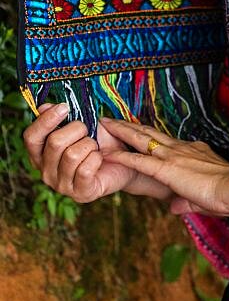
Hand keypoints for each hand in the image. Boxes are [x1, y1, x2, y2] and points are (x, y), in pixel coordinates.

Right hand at [24, 103, 170, 202]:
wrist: (125, 160)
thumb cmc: (101, 142)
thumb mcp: (83, 125)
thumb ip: (62, 118)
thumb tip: (44, 106)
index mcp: (42, 155)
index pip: (31, 137)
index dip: (45, 120)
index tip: (64, 107)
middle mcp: (46, 172)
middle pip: (54, 143)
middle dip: (77, 130)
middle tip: (88, 132)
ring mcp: (61, 186)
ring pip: (71, 155)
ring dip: (89, 145)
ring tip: (95, 148)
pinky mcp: (80, 193)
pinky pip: (85, 169)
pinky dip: (96, 158)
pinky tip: (99, 159)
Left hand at [101, 118, 228, 217]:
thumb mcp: (207, 196)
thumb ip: (188, 201)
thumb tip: (175, 208)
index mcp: (194, 152)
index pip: (168, 143)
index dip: (152, 137)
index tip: (141, 132)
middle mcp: (181, 149)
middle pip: (150, 133)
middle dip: (131, 126)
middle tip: (115, 119)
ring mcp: (172, 156)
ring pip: (140, 139)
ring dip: (121, 132)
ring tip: (105, 124)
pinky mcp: (166, 169)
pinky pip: (137, 161)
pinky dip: (121, 156)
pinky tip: (107, 154)